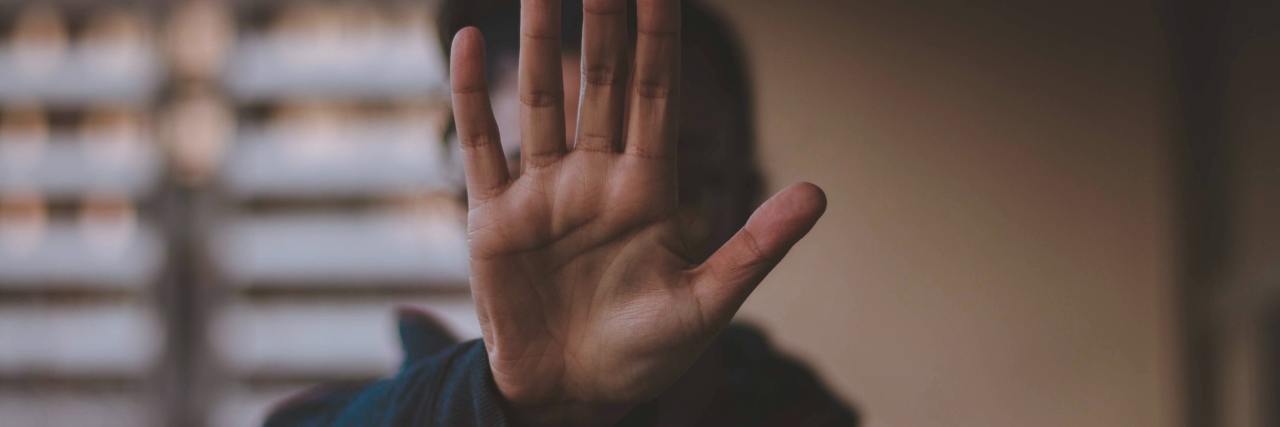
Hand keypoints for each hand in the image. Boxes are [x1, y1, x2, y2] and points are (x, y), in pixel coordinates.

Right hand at [450, 0, 826, 424]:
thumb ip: (757, 245)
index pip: (656, 94)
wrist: (575, 396)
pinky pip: (480, 145)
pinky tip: (467, 43)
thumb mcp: (710, 302)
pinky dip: (470, 96)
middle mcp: (594, 176)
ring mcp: (542, 192)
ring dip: (540, 43)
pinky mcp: (493, 218)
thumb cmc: (647, 353)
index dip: (659, 38)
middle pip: (600, 82)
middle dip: (603, 24)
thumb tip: (819, 192)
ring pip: (541, 99)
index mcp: (648, 187)